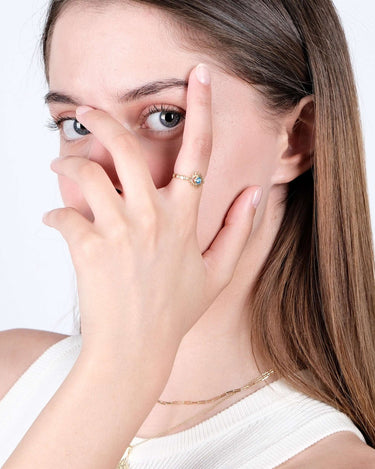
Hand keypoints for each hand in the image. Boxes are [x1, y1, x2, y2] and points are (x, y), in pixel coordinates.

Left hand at [43, 64, 261, 354]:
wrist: (135, 349)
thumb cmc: (175, 311)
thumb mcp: (217, 273)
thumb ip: (239, 230)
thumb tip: (255, 192)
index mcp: (184, 218)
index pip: (199, 151)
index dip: (202, 108)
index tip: (198, 76)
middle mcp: (153, 217)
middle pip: (125, 147)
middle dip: (102, 120)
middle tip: (85, 112)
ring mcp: (119, 231)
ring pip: (86, 174)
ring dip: (67, 165)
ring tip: (59, 167)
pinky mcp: (88, 248)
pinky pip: (62, 216)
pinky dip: (52, 215)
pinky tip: (53, 222)